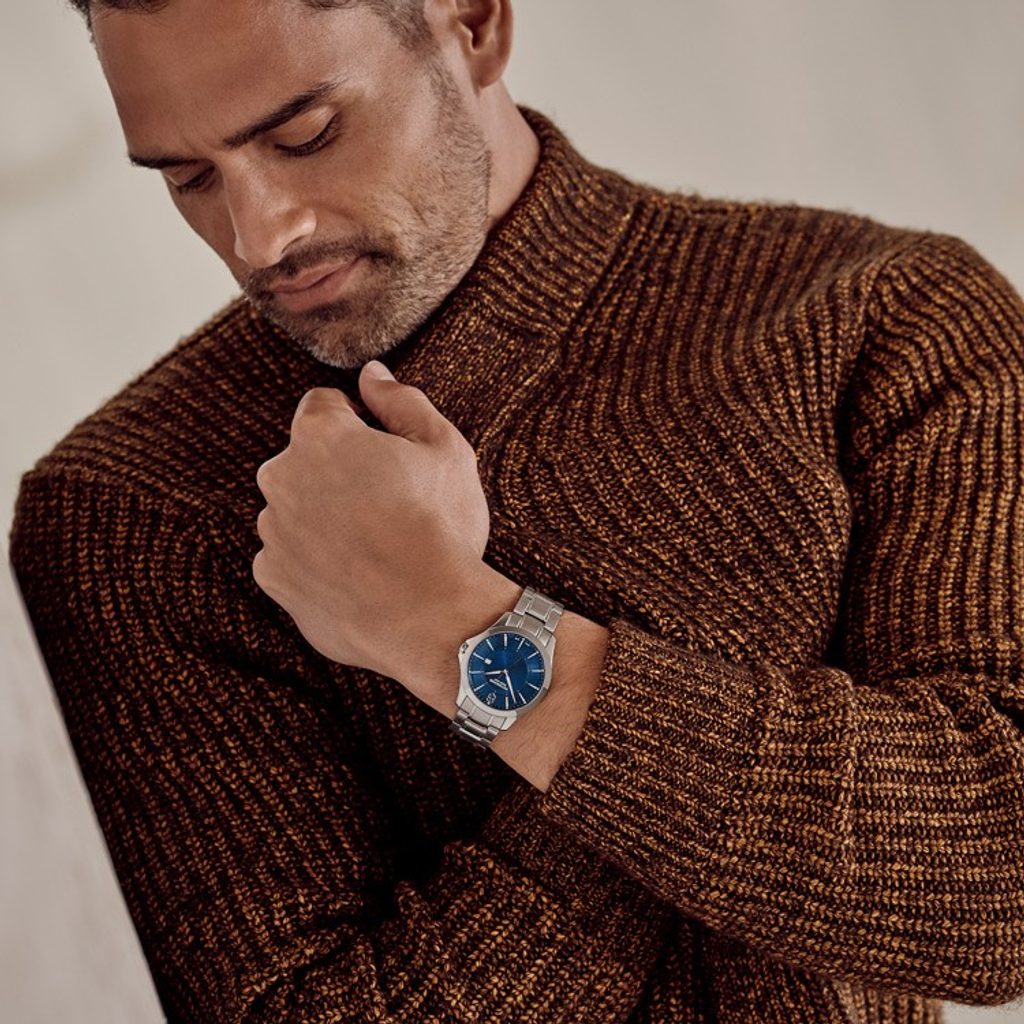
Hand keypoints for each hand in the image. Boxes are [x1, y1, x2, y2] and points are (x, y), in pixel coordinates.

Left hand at [252, 361, 491, 687]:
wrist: (431, 617)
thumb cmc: (441, 527)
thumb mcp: (444, 449)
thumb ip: (402, 401)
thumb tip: (372, 375)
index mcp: (320, 435)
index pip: (323, 404)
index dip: (359, 423)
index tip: (386, 452)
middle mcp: (281, 477)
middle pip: (304, 459)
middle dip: (337, 471)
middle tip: (388, 502)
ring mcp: (272, 531)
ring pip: (295, 509)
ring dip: (323, 516)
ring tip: (375, 545)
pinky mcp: (273, 577)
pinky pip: (288, 557)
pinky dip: (314, 562)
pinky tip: (357, 575)